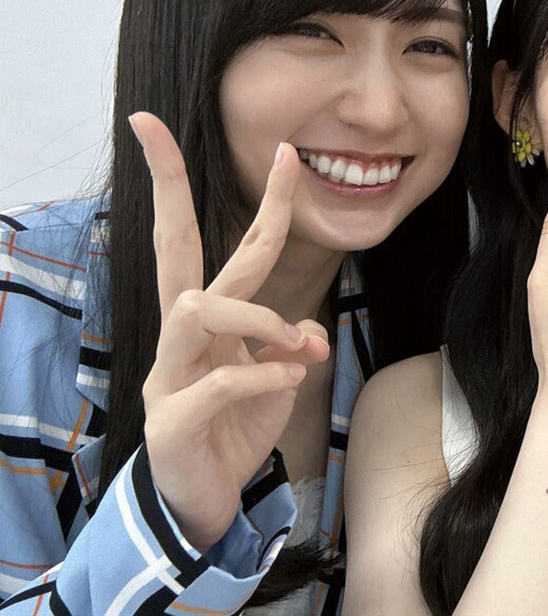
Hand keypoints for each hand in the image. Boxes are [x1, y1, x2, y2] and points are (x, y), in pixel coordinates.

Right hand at [130, 112, 329, 550]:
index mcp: (205, 319)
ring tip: (292, 342)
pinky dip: (265, 376)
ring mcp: (168, 374)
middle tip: (160, 128)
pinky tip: (290, 383)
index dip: (220, 193)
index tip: (241, 138)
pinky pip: (221, 379)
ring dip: (259, 316)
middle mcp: (180, 336)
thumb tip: (306, 329)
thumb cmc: (234, 427)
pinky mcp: (172, 418)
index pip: (209, 242)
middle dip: (170, 186)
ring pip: (197, 308)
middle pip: (174, 249)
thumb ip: (290, 342)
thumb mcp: (276, 378)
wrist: (204, 500)